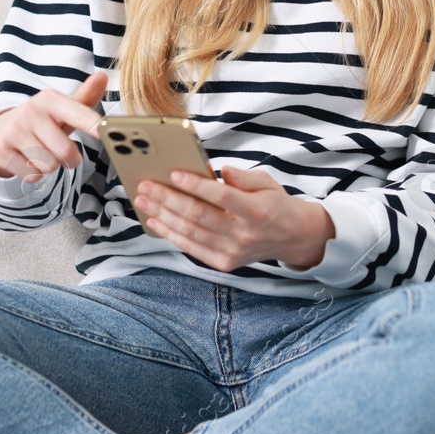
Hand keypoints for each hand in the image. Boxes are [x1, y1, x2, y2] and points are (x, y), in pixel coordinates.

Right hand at [0, 71, 106, 181]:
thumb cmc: (39, 123)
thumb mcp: (60, 110)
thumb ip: (84, 98)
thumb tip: (102, 76)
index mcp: (49, 99)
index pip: (78, 113)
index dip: (94, 124)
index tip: (106, 130)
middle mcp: (30, 112)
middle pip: (66, 151)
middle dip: (70, 160)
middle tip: (63, 154)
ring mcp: (13, 131)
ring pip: (49, 166)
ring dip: (49, 166)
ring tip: (40, 154)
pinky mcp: (0, 151)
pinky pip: (32, 175)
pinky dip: (33, 174)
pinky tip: (25, 160)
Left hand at [133, 165, 335, 271]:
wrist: (292, 237)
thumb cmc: (274, 204)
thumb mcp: (266, 182)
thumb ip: (242, 177)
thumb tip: (218, 170)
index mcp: (257, 211)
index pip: (222, 197)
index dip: (196, 185)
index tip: (174, 173)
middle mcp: (243, 234)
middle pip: (198, 215)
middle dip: (167, 199)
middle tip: (146, 185)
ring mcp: (232, 252)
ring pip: (190, 232)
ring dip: (162, 215)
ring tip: (142, 200)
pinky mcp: (223, 263)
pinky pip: (191, 247)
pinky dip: (170, 234)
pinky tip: (155, 220)